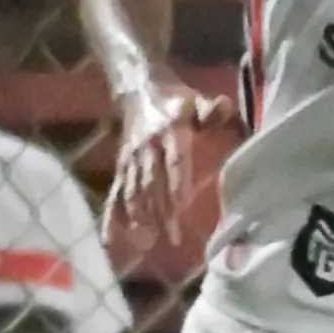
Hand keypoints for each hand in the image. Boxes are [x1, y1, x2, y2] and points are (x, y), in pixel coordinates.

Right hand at [106, 80, 224, 248]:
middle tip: (172, 237)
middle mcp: (148, 147)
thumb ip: (211, 109)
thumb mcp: (196, 100)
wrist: (139, 90)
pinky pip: (115, 192)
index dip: (176, 183)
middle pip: (153, 183)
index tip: (181, 207)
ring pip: (134, 191)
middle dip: (161, 211)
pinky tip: (110, 239)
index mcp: (170, 132)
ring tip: (147, 242)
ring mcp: (132, 159)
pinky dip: (111, 216)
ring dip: (140, 217)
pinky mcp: (122, 167)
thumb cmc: (177, 101)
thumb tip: (223, 106)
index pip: (173, 161)